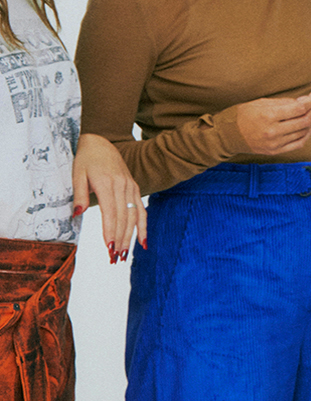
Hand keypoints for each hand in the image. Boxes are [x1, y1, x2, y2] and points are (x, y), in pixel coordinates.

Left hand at [73, 133, 146, 263]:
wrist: (102, 143)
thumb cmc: (86, 159)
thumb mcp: (76, 174)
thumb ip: (79, 195)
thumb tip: (77, 215)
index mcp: (107, 183)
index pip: (111, 212)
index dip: (111, 230)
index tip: (109, 247)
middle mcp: (122, 186)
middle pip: (124, 217)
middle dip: (121, 239)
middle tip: (116, 257)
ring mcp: (131, 187)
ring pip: (135, 215)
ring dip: (131, 236)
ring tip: (126, 254)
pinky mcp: (135, 188)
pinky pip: (141, 209)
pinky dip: (143, 225)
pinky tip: (143, 241)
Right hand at [234, 91, 310, 154]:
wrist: (227, 135)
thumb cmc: (242, 115)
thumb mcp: (261, 102)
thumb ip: (284, 102)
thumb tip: (305, 100)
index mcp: (269, 116)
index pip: (300, 108)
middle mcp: (273, 131)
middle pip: (305, 120)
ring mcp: (275, 143)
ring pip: (304, 132)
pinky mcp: (275, 151)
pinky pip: (298, 143)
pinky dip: (306, 134)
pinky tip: (308, 125)